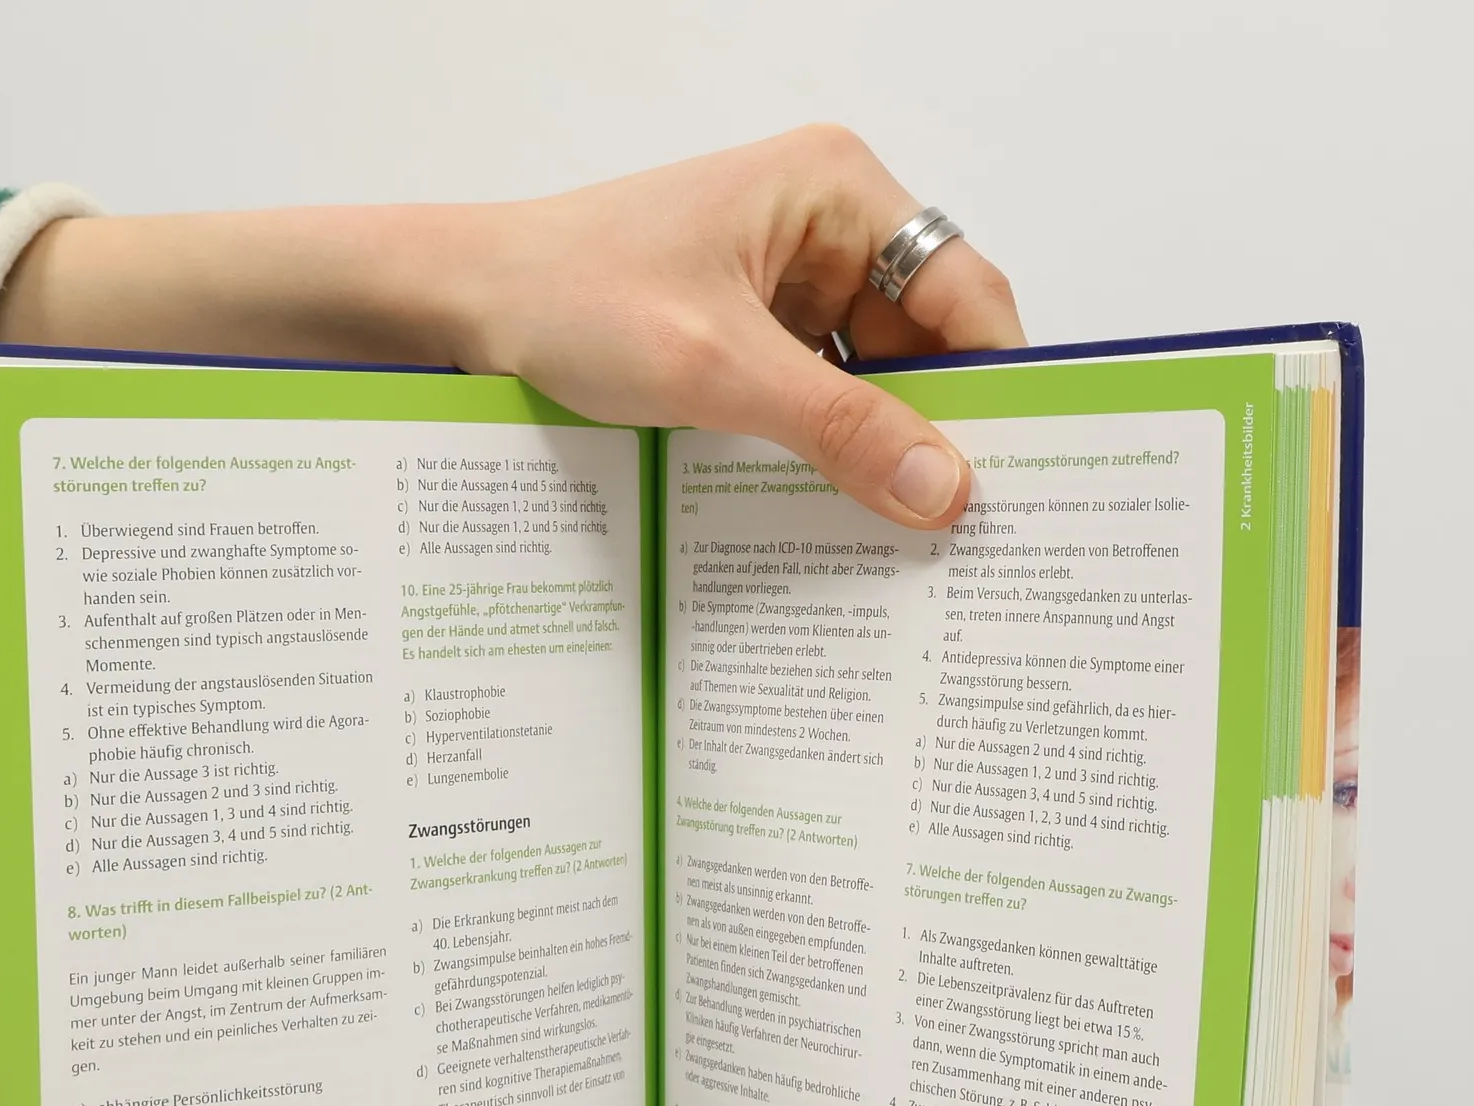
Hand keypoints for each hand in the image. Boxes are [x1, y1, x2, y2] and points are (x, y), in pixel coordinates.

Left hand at [0, 126, 1023, 528]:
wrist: (458, 310)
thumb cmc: (567, 298)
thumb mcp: (713, 369)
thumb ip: (837, 427)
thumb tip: (948, 491)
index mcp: (836, 191)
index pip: (965, 292)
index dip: (996, 388)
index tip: (1015, 481)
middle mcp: (824, 230)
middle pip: (925, 344)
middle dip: (936, 432)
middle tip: (961, 537)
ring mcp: (784, 287)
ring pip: (872, 382)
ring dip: (875, 455)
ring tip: (901, 547)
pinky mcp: (746, 341)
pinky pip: (815, 402)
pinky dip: (823, 458)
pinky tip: (829, 522)